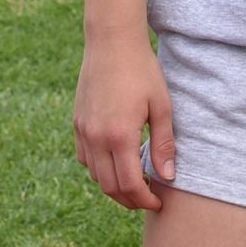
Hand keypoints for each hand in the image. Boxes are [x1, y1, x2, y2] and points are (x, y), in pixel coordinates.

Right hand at [73, 33, 174, 210]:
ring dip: (114, 186)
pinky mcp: (77, 124)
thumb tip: (168, 177)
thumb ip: (163, 143)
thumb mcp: (162, 106)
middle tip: (149, 198)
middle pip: (109, 187)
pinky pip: (86, 159)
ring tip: (137, 182)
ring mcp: (83, 132)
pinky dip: (100, 170)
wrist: (112, 44)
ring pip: (95, 176)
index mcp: (119, 136)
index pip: (129, 184)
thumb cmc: (142, 71)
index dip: (144, 199)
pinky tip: (118, 163)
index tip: (159, 202)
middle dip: (130, 199)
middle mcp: (96, 138)